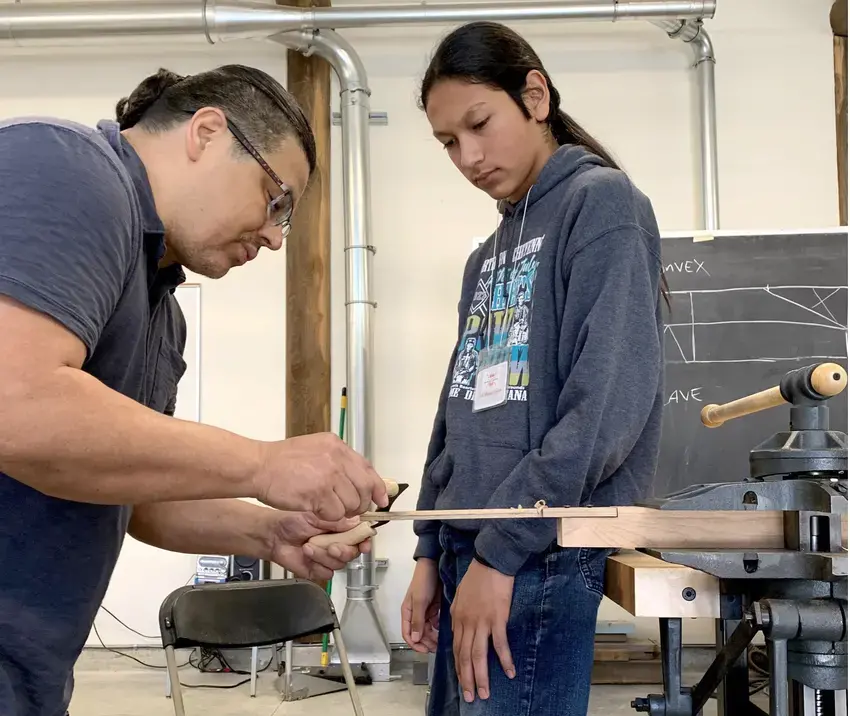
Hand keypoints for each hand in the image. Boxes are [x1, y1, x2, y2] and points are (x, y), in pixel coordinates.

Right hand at [253, 433, 387, 519]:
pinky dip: (328, 518)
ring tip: (327, 508)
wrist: (258, 466)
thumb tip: (357, 478)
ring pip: (351, 504)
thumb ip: (337, 461)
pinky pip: (335, 514)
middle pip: (364, 488)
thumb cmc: (281, 461)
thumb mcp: (315, 449)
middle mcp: (336, 458)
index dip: (377, 487)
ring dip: (342, 512)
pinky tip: (316, 511)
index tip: (381, 499)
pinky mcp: (319, 493)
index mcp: (336, 446)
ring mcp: (329, 475)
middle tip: (349, 509)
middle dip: (359, 504)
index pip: (367, 468)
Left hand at [268, 511, 371, 580]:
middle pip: (353, 553)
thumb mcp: (317, 515)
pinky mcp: (318, 569)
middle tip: (333, 546)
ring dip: (325, 555)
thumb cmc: (292, 521)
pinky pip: (327, 572)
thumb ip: (337, 520)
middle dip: (344, 551)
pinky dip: (316, 563)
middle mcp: (337, 542)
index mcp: (341, 527)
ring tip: (310, 546)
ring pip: (340, 563)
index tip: (364, 544)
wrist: (273, 534)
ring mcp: (328, 556)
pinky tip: (306, 553)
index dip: (365, 541)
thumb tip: (356, 521)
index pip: (361, 536)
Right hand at [401, 558, 440, 653]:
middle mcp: (415, 614)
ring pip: (428, 630)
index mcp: (407, 612)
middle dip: (426, 642)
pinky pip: (435, 623)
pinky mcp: (434, 608)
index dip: (414, 644)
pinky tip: (444, 632)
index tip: (425, 651)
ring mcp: (425, 611)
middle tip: (437, 648)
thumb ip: (417, 620)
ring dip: (433, 637)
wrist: (435, 565)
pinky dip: (438, 629)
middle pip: (419, 634)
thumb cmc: (423, 581)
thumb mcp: (420, 601)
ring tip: (441, 643)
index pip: (407, 634)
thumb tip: (415, 639)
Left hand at [451, 559, 514, 701]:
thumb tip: (458, 627)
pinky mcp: (497, 619)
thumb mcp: (460, 594)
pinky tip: (510, 672)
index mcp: (457, 618)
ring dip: (481, 676)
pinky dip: (504, 660)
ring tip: (485, 693)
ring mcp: (481, 622)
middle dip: (467, 679)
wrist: (491, 561)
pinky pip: (499, 644)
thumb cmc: (477, 576)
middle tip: (471, 696)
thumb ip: (458, 613)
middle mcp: (467, 623)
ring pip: (478, 655)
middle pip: (464, 656)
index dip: (459, 667)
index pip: (456, 649)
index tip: (463, 681)